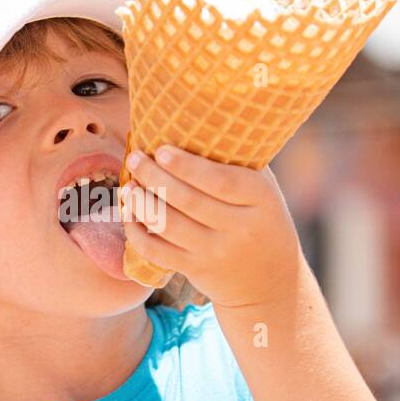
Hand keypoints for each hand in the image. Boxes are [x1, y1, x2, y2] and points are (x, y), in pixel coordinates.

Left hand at [120, 144, 302, 309]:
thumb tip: (196, 120)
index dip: (188, 166)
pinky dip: (138, 233)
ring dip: (142, 204)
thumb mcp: (262, 191)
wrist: (271, 280)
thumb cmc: (260, 219)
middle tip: (135, 158)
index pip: (221, 181)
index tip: (161, 150)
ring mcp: (218, 252)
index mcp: (260, 198)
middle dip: (154, 177)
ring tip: (128, 186)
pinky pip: (159, 252)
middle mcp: (241, 227)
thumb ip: (239, 162)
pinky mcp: (197, 270)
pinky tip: (129, 215)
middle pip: (188, 200)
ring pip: (169, 226)